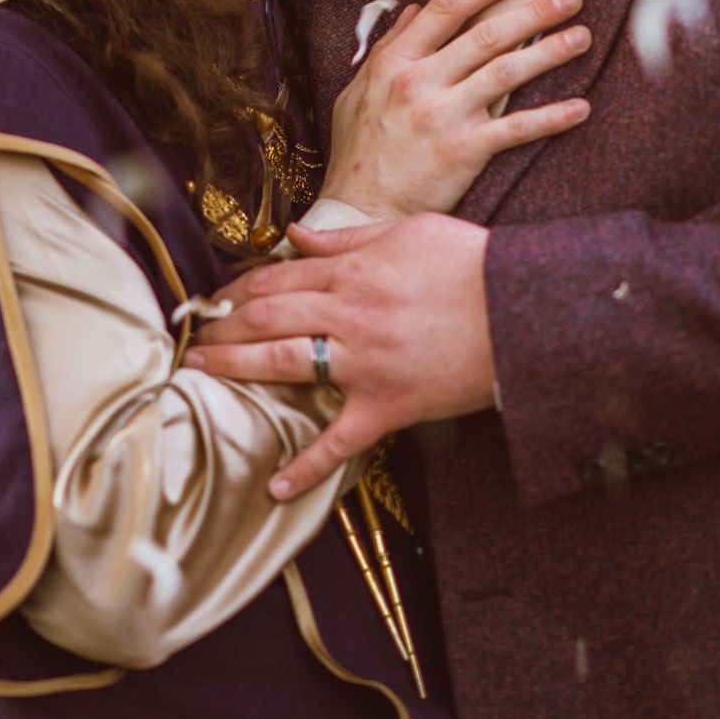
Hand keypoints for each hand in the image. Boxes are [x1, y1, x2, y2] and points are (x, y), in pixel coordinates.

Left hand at [186, 214, 493, 496]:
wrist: (524, 307)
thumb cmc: (472, 264)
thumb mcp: (408, 231)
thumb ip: (345, 239)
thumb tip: (295, 234)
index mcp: (352, 272)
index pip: (277, 276)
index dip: (238, 286)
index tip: (215, 296)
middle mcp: (348, 314)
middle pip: (266, 315)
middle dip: (223, 324)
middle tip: (194, 336)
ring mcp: (364, 362)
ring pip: (284, 362)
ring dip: (235, 367)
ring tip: (199, 374)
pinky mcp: (388, 405)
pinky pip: (340, 442)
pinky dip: (305, 468)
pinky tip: (273, 487)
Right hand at [322, 0, 590, 218]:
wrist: (359, 212)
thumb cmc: (358, 153)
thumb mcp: (357, 91)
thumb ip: (387, 46)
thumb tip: (413, 8)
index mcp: (393, 63)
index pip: (445, 9)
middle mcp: (418, 82)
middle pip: (485, 35)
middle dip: (532, 12)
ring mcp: (442, 115)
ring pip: (506, 72)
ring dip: (549, 51)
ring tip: (581, 37)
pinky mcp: (463, 151)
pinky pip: (516, 128)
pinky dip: (552, 117)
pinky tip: (581, 107)